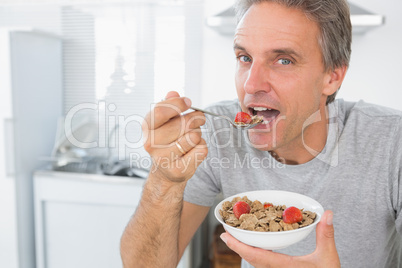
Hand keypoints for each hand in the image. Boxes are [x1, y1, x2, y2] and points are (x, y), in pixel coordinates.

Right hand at [142, 91, 207, 182]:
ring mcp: (164, 158)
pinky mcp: (179, 169)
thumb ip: (168, 105)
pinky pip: (201, 149)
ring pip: (194, 136)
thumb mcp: (164, 122)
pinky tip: (193, 149)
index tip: (188, 102)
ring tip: (193, 136)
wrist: (166, 171)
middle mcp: (151, 144)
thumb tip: (173, 93)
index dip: (177, 104)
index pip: (160, 111)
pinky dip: (202, 146)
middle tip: (200, 118)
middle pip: (182, 123)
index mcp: (146, 128)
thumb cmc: (167, 142)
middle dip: (196, 118)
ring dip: (198, 133)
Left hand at [220, 210, 339, 267]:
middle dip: (237, 247)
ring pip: (256, 263)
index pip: (255, 256)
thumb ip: (326, 235)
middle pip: (251, 259)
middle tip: (225, 234)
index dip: (238, 246)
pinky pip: (263, 264)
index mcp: (283, 266)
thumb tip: (328, 214)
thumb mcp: (328, 257)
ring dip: (244, 250)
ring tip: (236, 239)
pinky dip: (255, 255)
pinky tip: (255, 248)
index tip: (225, 236)